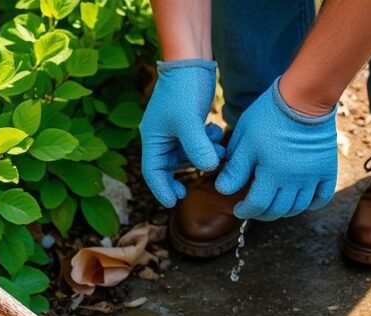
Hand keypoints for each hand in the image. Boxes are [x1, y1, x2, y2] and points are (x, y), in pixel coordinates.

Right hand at [139, 59, 224, 207]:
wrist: (190, 58)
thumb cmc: (183, 88)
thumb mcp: (189, 121)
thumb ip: (197, 148)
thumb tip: (209, 169)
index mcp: (152, 138)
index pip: (152, 172)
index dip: (161, 189)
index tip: (172, 203)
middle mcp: (160, 136)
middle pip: (167, 166)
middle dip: (182, 176)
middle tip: (189, 190)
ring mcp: (174, 129)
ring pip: (186, 154)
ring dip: (202, 157)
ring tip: (218, 153)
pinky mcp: (187, 121)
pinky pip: (195, 142)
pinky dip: (207, 143)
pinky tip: (217, 135)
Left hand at [215, 77, 336, 220]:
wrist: (304, 97)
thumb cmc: (269, 115)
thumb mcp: (245, 140)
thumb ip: (235, 168)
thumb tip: (223, 189)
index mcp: (271, 174)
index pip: (257, 205)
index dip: (245, 211)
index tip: (238, 209)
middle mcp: (294, 180)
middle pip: (278, 210)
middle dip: (262, 213)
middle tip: (254, 208)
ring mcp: (313, 176)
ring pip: (299, 207)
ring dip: (284, 211)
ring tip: (274, 204)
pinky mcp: (327, 169)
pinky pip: (322, 197)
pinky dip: (311, 204)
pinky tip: (300, 201)